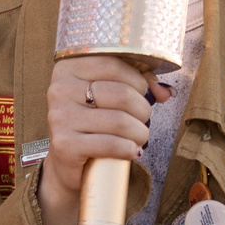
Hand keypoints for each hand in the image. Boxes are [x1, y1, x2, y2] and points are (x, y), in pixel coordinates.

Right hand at [38, 54, 151, 224]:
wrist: (68, 161)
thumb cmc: (93, 122)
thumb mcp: (112, 96)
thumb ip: (140, 85)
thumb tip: (165, 92)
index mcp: (69, 68)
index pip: (113, 64)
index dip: (137, 80)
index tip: (141, 93)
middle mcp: (60, 89)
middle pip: (121, 94)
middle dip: (142, 109)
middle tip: (142, 119)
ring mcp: (60, 117)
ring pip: (120, 121)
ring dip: (140, 132)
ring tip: (138, 137)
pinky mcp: (65, 145)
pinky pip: (111, 144)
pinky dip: (129, 149)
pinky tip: (131, 151)